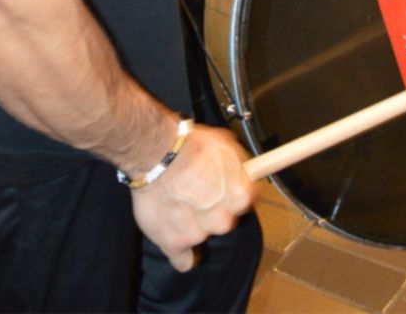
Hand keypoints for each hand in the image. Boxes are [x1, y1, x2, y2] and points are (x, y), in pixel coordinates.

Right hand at [131, 123, 255, 272]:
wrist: (160, 156)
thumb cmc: (192, 147)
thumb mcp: (226, 144)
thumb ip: (238, 166)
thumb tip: (245, 173)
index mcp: (240, 197)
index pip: (244, 202)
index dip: (230, 193)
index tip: (220, 189)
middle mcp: (224, 220)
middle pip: (223, 220)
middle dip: (212, 209)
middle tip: (196, 193)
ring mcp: (200, 234)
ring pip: (202, 235)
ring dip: (193, 224)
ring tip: (177, 203)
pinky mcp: (175, 244)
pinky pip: (184, 261)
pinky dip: (181, 254)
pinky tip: (177, 241)